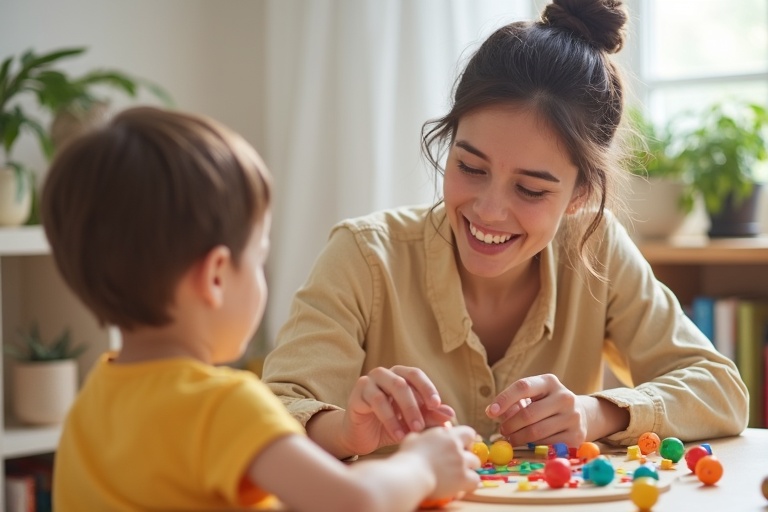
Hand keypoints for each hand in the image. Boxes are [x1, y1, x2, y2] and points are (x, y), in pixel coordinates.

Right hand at [341, 366, 455, 454]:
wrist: (362, 438)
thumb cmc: (390, 426)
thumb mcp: (412, 422)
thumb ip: (430, 416)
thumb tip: (450, 414)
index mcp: (399, 375)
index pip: (416, 375)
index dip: (427, 388)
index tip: (437, 405)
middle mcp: (384, 374)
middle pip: (404, 381)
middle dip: (416, 405)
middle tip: (423, 425)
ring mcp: (369, 381)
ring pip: (391, 389)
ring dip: (405, 412)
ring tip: (413, 432)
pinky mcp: (358, 393)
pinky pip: (376, 401)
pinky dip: (390, 419)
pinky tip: (398, 434)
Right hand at [400, 425, 480, 500]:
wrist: (411, 474)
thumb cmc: (408, 456)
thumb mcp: (413, 439)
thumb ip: (423, 437)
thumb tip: (422, 438)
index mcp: (446, 435)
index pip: (468, 432)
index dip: (466, 440)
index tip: (461, 446)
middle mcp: (456, 446)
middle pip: (472, 450)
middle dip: (467, 456)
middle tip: (458, 463)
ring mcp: (461, 462)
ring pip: (476, 464)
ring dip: (469, 469)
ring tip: (459, 475)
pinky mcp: (463, 478)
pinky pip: (476, 480)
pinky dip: (470, 483)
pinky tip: (462, 486)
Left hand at [485, 374, 589, 446]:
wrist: (580, 414)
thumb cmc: (546, 404)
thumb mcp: (532, 396)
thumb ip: (513, 402)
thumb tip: (492, 412)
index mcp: (549, 382)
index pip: (523, 387)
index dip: (504, 399)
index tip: (491, 412)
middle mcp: (564, 397)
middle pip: (528, 414)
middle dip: (510, 425)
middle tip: (502, 431)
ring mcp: (572, 417)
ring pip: (536, 432)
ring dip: (518, 438)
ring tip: (511, 438)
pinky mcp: (576, 436)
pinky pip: (546, 445)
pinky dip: (532, 447)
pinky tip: (527, 444)